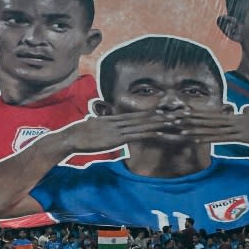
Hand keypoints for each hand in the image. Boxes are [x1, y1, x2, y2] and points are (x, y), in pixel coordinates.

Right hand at [56, 111, 188, 153]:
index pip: (136, 115)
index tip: (165, 109)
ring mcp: (118, 130)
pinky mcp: (117, 139)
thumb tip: (97, 122)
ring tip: (176, 120)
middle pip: (144, 116)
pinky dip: (150, 133)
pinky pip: (137, 135)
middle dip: (162, 114)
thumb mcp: (91, 128)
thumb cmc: (78, 135)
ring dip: (161, 122)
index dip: (152, 112)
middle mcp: (118, 121)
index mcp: (113, 119)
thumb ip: (98, 124)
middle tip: (178, 111)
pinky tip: (161, 132)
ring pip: (144, 124)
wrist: (70, 138)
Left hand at [177, 106, 248, 146]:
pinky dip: (208, 138)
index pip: (212, 114)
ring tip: (181, 129)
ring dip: (195, 129)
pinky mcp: (241, 137)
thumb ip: (247, 112)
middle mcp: (233, 120)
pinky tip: (197, 140)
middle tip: (175, 117)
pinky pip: (221, 138)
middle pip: (208, 119)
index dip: (198, 113)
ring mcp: (236, 128)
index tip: (184, 112)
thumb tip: (242, 108)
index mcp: (235, 116)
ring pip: (212, 128)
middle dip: (191, 119)